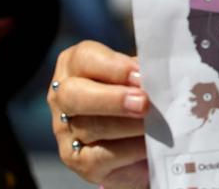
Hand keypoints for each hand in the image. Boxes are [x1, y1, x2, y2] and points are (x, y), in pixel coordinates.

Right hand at [48, 40, 149, 187]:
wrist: (132, 139)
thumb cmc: (135, 94)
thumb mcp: (134, 76)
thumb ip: (141, 74)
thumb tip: (157, 78)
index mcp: (75, 65)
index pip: (85, 58)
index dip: (114, 67)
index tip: (141, 75)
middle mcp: (62, 96)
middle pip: (74, 94)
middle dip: (113, 99)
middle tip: (145, 104)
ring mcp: (65, 131)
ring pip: (90, 128)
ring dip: (128, 126)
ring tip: (157, 125)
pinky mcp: (77, 161)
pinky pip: (99, 158)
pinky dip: (128, 151)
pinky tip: (147, 147)